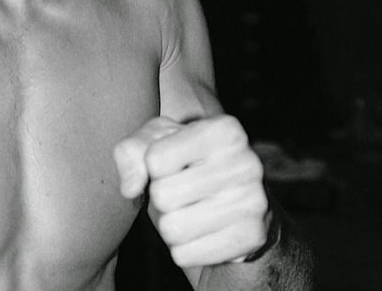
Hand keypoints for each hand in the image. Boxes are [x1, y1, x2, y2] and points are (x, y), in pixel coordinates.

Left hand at [114, 115, 268, 267]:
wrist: (235, 205)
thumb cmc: (187, 165)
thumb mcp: (156, 142)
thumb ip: (131, 151)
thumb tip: (130, 188)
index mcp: (223, 129)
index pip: (154, 159)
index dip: (153, 167)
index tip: (173, 166)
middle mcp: (246, 161)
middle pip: (162, 195)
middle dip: (161, 199)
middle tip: (181, 193)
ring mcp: (254, 201)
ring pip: (172, 228)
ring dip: (170, 225)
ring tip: (190, 211)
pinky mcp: (252, 238)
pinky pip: (185, 255)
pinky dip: (183, 249)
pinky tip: (203, 233)